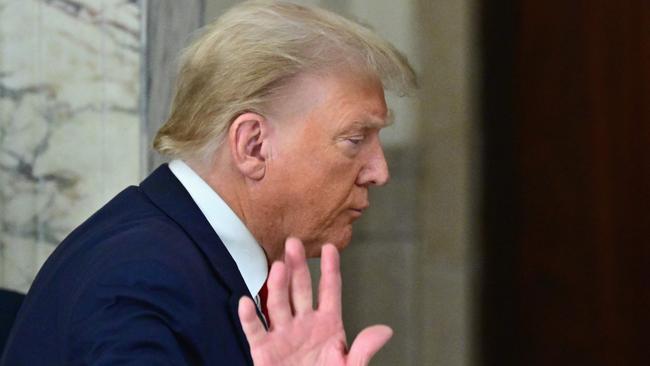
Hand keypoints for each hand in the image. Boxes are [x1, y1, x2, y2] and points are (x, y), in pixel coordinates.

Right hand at [238, 237, 392, 365]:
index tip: (330, 248)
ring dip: (277, 286)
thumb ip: (363, 350)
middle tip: (294, 244)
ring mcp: (283, 335)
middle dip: (297, 267)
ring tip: (278, 267)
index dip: (330, 269)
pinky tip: (246, 302)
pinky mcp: (264, 351)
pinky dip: (249, 317)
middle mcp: (304, 323)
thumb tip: (385, 331)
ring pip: (278, 304)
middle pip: (300, 289)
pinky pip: (255, 331)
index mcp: (328, 324)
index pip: (329, 290)